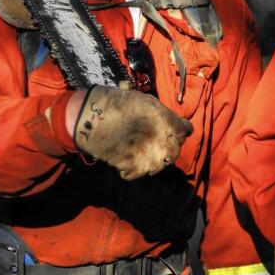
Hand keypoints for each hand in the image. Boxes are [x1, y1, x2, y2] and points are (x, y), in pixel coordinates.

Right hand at [73, 86, 192, 179]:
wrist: (89, 117)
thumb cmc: (117, 104)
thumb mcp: (146, 101)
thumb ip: (164, 115)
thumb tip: (176, 124)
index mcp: (165, 120)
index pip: (185, 131)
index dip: (177, 131)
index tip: (170, 132)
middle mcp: (160, 139)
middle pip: (175, 152)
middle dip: (166, 149)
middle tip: (153, 144)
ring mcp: (148, 156)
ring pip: (159, 166)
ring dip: (151, 160)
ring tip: (138, 151)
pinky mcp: (133, 167)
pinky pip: (139, 173)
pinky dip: (132, 169)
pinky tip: (125, 157)